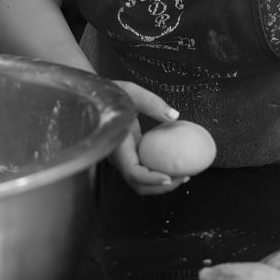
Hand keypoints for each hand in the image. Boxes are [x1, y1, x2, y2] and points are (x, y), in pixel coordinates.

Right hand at [110, 80, 189, 195]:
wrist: (95, 97)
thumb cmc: (111, 93)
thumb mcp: (131, 93)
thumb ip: (152, 103)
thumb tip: (174, 116)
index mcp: (116, 146)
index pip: (132, 172)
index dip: (150, 179)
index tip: (169, 178)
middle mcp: (118, 157)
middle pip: (138, 183)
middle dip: (160, 187)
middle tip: (184, 177)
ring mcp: (123, 158)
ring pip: (140, 180)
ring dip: (161, 183)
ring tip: (184, 174)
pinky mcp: (129, 154)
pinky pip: (144, 169)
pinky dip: (159, 171)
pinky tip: (175, 163)